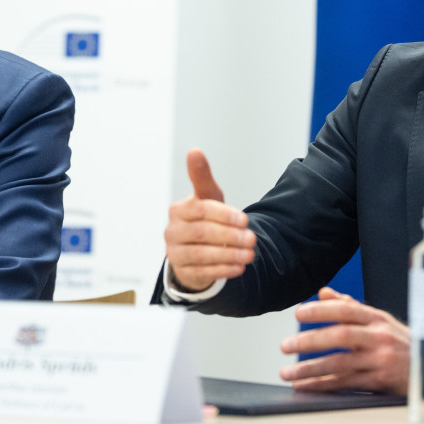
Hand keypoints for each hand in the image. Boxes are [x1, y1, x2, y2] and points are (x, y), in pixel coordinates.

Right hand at [163, 149, 256, 292]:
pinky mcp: (182, 272)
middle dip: (229, 236)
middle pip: (201, 233)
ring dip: (229, 255)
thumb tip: (194, 151)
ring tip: (250, 254)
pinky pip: (202, 272)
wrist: (195, 249)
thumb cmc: (205, 218)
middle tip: (252, 239)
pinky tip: (239, 267)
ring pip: (201, 255)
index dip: (224, 215)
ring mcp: (174, 253)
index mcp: (178, 210)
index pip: (200, 210)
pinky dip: (223, 270)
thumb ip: (202, 176)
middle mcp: (172, 231)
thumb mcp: (207, 197)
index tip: (245, 220)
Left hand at [279, 286, 409, 394]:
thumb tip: (322, 292)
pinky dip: (323, 385)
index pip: (346, 310)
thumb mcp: (379, 320)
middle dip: (310, 341)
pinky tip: (305, 386)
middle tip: (285, 345)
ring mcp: (381, 360)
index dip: (321, 310)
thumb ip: (350, 307)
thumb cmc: (401, 342)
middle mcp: (379, 337)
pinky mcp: (381, 381)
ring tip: (287, 372)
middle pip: (341, 336)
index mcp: (377, 318)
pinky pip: (347, 383)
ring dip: (310, 369)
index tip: (299, 313)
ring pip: (341, 363)